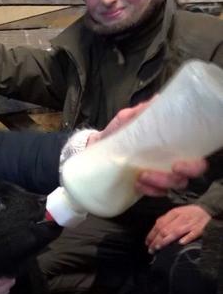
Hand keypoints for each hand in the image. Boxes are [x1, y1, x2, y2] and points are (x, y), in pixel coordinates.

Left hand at [87, 101, 207, 196]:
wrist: (98, 147)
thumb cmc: (117, 132)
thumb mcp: (126, 119)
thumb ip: (140, 112)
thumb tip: (156, 100)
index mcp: (170, 145)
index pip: (194, 157)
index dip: (194, 164)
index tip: (178, 164)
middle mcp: (170, 161)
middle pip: (188, 176)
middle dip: (178, 177)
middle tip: (166, 171)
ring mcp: (160, 175)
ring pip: (173, 185)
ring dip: (160, 183)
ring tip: (141, 176)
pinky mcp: (148, 185)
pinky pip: (156, 193)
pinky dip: (149, 190)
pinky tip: (136, 184)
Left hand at [145, 205, 210, 253]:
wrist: (206, 209)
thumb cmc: (188, 212)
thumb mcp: (175, 212)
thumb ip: (166, 220)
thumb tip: (155, 230)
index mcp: (173, 214)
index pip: (159, 225)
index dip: (152, 234)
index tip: (147, 243)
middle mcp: (179, 219)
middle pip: (164, 230)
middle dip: (155, 240)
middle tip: (150, 250)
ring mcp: (189, 224)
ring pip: (175, 233)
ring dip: (165, 240)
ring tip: (158, 248)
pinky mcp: (199, 229)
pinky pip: (192, 234)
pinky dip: (186, 238)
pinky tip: (180, 243)